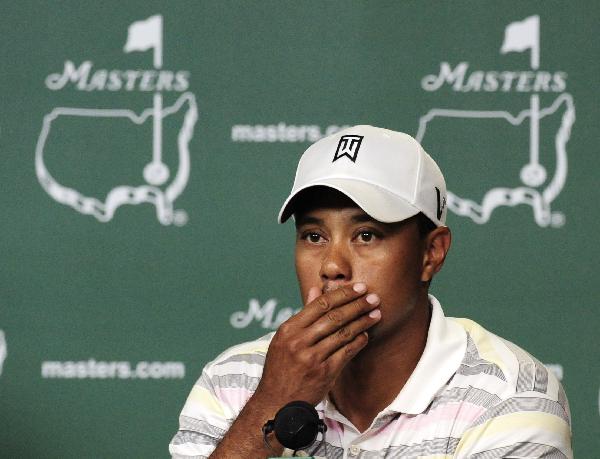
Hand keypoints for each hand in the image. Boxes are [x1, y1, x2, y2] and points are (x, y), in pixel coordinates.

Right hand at [253, 283, 380, 407]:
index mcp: (288, 329)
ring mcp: (312, 358)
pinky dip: (358, 342)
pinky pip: (346, 353)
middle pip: (334, 316)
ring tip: (376, 314)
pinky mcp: (324, 373)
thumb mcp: (284, 339)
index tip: (359, 288)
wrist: (277, 403)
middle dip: (357, 305)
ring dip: (362, 322)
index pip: (320, 304)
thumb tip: (316, 290)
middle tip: (374, 297)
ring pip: (343, 333)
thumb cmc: (281, 368)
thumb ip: (303, 314)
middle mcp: (299, 341)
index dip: (342, 294)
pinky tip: (366, 335)